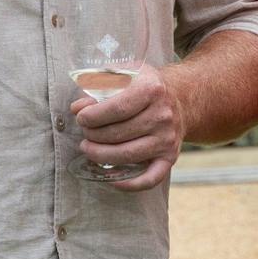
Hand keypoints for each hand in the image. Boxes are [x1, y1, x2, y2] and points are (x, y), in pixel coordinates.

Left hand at [71, 63, 182, 191]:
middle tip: (85, 133)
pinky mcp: (170, 157)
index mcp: (152, 89)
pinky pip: (150, 178)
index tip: (81, 118)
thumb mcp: (122, 73)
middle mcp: (163, 115)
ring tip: (88, 149)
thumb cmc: (142, 85)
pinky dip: (130, 184)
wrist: (179, 98)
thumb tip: (78, 108)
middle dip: (93, 135)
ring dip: (101, 156)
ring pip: (128, 156)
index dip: (92, 117)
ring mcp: (168, 138)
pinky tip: (111, 179)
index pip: (116, 109)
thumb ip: (96, 85)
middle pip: (119, 134)